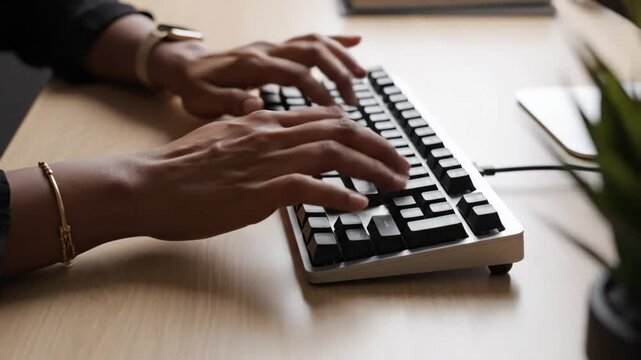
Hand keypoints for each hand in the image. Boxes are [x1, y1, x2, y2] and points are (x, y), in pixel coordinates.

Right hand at [135, 107, 408, 239]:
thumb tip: (275, 147)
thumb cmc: (180, 170)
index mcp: (263, 122)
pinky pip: (310, 187)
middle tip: (401, 166)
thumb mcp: (223, 141)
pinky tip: (358, 205)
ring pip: (334, 153)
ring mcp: (266, 160)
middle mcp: (270, 134)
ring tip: (395, 183)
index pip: (323, 118)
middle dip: (378, 146)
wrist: (147, 185)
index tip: (377, 146)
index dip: (358, 131)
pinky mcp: (259, 190)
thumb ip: (254, 140)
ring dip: (372, 168)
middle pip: (339, 129)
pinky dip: (339, 195)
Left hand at [148, 34, 366, 118]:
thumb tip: (255, 104)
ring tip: (361, 78)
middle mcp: (267, 50)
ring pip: (315, 42)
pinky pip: (309, 39)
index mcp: (252, 65)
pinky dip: (334, 41)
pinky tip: (355, 43)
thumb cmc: (194, 87)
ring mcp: (273, 47)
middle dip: (338, 74)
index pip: (294, 73)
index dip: (317, 90)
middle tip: (354, 100)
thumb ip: (229, 102)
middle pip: (312, 52)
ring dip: (341, 57)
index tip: (334, 111)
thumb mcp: (203, 100)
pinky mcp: (276, 49)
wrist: (183, 65)